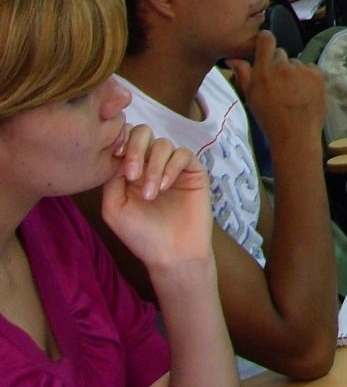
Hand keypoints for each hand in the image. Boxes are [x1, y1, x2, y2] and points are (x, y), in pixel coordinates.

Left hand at [101, 126, 213, 268]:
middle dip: (136, 148)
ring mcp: (173, 166)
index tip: (117, 158)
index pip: (125, 140)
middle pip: (144, 132)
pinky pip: (183, 154)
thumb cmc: (141, 235)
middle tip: (132, 174)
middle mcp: (151, 163)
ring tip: (150, 194)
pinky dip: (172, 167)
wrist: (172, 253)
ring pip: (163, 144)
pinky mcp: (194, 171)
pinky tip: (165, 187)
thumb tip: (119, 155)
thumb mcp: (114, 208)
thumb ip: (111, 179)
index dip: (121, 142)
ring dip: (154, 167)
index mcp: (130, 170)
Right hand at [227, 30, 325, 142]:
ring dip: (293, 72)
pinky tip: (303, 92)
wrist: (295, 134)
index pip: (266, 39)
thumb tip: (232, 57)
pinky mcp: (317, 74)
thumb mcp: (250, 96)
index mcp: (264, 70)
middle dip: (278, 64)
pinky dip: (307, 77)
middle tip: (278, 83)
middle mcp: (283, 66)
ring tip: (292, 91)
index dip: (265, 40)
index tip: (265, 46)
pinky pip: (309, 68)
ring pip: (295, 63)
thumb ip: (243, 73)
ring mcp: (302, 69)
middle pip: (281, 54)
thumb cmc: (269, 117)